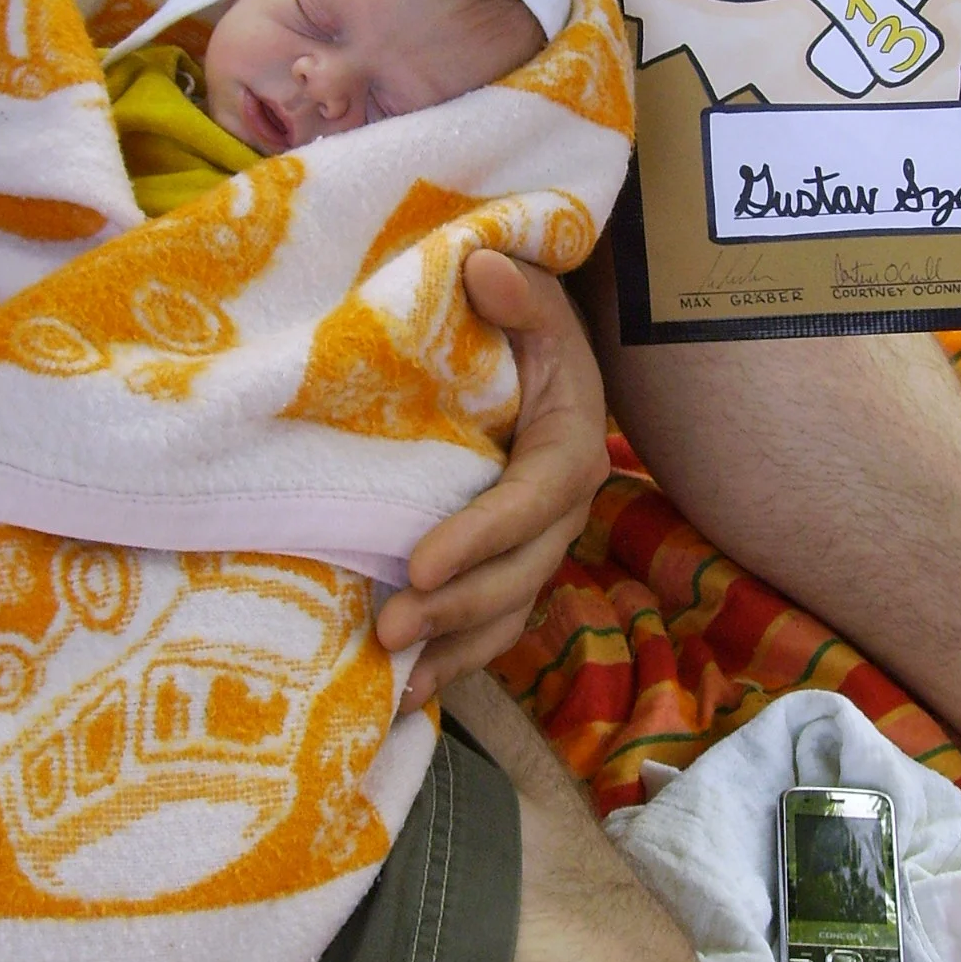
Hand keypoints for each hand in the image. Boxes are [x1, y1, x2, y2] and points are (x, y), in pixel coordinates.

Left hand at [375, 250, 610, 715]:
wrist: (544, 356)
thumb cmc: (532, 326)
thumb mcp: (540, 302)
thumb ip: (520, 291)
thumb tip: (484, 268)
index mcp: (571, 451)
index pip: (528, 503)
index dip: (478, 538)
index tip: (418, 562)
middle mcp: (561, 512)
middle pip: (517, 574)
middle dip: (456, 608)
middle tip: (389, 628)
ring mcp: (537, 546)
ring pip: (506, 613)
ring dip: (454, 649)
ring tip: (397, 680)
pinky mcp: (508, 565)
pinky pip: (490, 623)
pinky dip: (454, 659)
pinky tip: (406, 694)